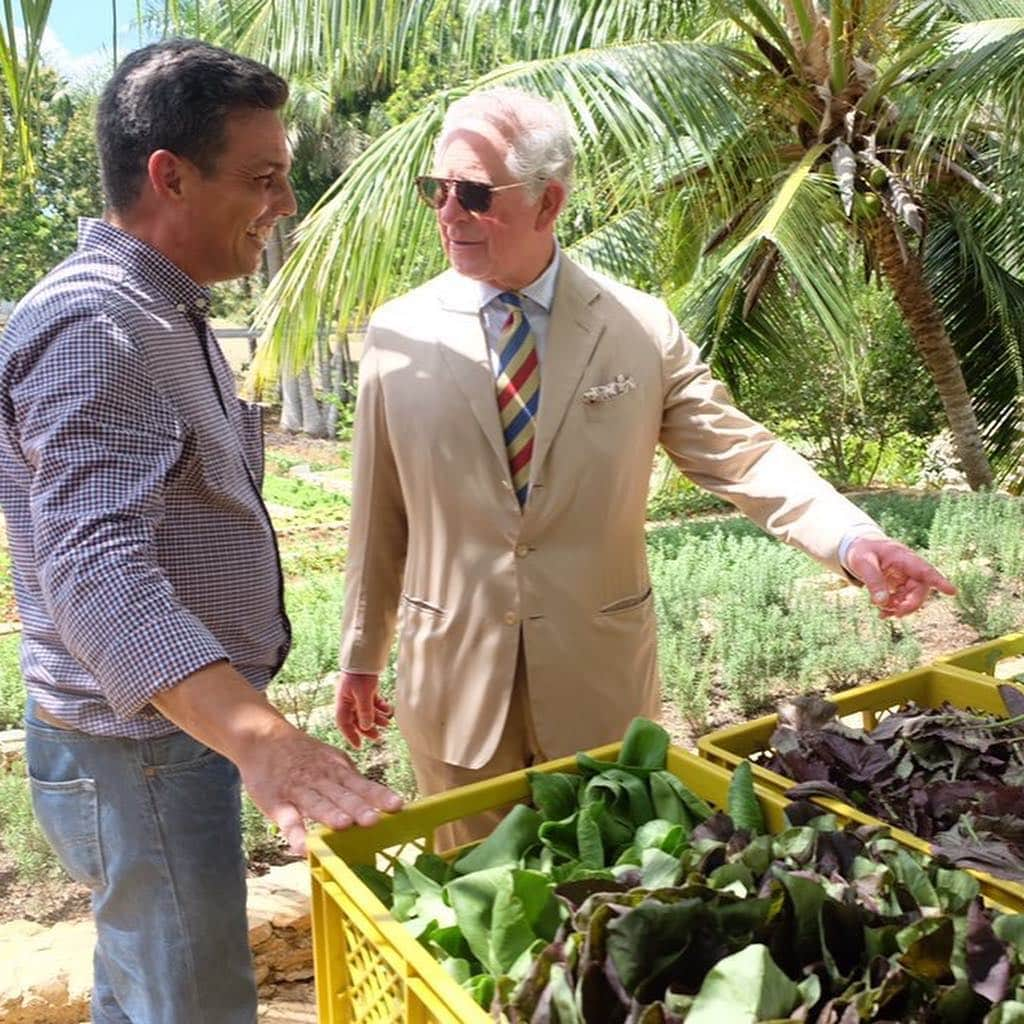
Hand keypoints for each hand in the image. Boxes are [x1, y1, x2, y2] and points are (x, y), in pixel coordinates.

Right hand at [236, 721, 402, 854]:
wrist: (263, 738)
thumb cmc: (303, 755)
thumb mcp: (330, 759)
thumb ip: (349, 779)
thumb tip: (376, 798)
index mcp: (336, 770)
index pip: (361, 784)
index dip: (379, 795)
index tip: (397, 805)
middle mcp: (321, 780)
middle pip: (342, 795)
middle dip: (358, 807)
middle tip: (374, 820)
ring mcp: (298, 790)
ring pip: (317, 803)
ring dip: (330, 814)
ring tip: (344, 825)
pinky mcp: (277, 802)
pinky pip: (287, 819)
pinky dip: (295, 833)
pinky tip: (302, 848)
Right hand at [336, 671, 392, 747]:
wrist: (365, 657)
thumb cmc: (361, 674)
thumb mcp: (363, 694)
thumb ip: (365, 711)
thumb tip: (366, 726)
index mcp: (343, 702)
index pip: (343, 723)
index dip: (350, 736)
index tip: (359, 746)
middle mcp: (348, 700)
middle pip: (356, 719)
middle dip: (367, 728)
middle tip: (378, 737)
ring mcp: (357, 695)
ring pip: (366, 712)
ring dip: (376, 718)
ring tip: (387, 723)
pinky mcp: (366, 690)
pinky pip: (372, 703)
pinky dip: (379, 707)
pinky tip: (388, 709)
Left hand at [846, 536, 956, 617]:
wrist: (860, 546)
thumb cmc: (863, 550)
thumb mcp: (862, 562)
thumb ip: (873, 580)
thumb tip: (882, 602)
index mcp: (904, 557)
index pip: (925, 570)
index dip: (939, 582)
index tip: (952, 592)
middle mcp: (910, 568)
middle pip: (920, 589)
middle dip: (910, 605)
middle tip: (895, 614)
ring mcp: (906, 577)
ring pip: (912, 598)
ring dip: (900, 609)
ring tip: (882, 614)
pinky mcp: (900, 585)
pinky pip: (903, 600)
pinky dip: (893, 608)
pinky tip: (882, 613)